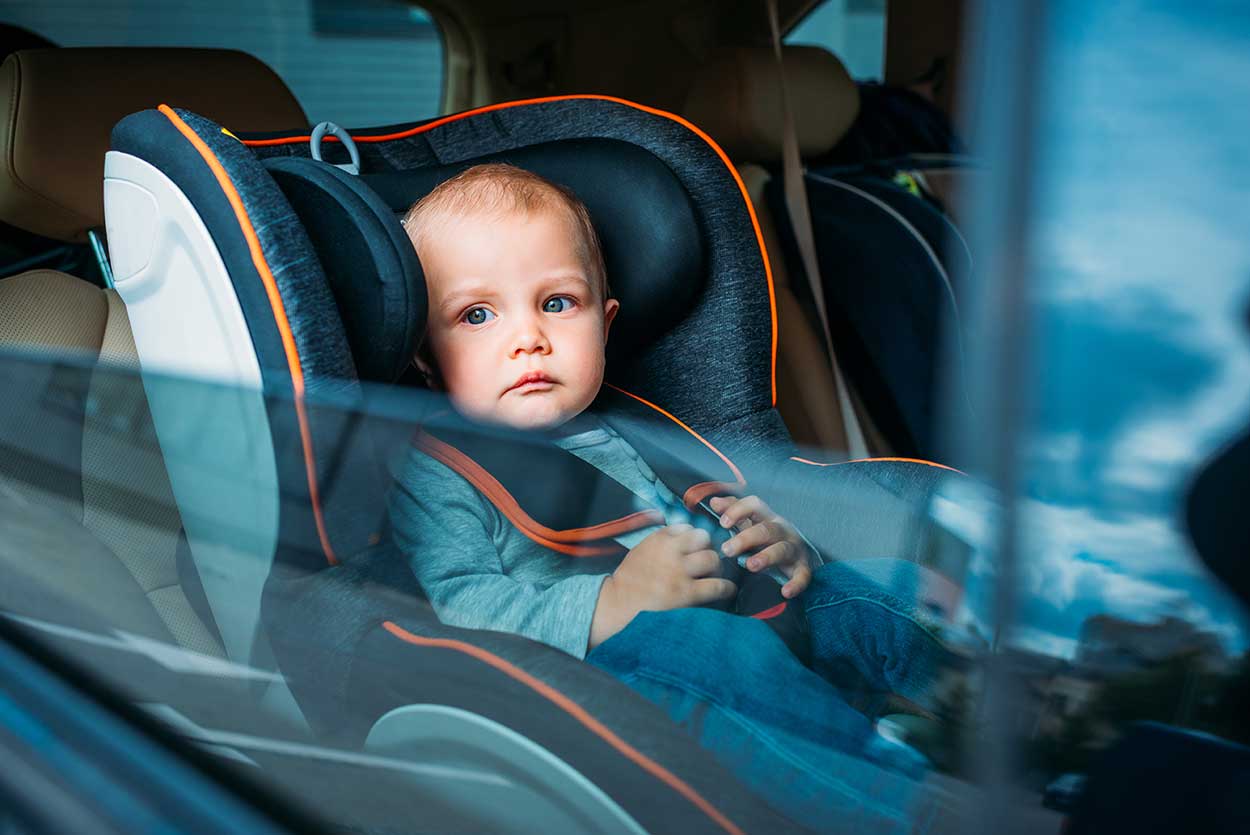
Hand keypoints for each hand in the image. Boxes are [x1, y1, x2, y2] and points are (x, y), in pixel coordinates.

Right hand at [589, 524, 735, 647]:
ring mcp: (679, 572)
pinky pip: (717, 585)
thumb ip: (662, 542)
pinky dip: (726, 587)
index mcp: (658, 540)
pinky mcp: (687, 593)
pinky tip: (727, 590)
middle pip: (704, 538)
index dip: (694, 539)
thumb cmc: (630, 581)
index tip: (696, 548)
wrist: (619, 606)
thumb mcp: (642, 551)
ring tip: (715, 575)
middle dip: (708, 549)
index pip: (687, 528)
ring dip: (717, 566)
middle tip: (708, 562)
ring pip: (712, 558)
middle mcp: (670, 552)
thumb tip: (686, 537)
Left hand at [709, 495, 813, 598]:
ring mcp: (794, 549)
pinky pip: (803, 575)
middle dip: (745, 539)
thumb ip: (732, 512)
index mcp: (767, 518)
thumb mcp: (749, 523)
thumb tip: (713, 501)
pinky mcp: (802, 568)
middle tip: (726, 550)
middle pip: (766, 530)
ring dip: (766, 557)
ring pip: (782, 550)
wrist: (797, 556)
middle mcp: (782, 530)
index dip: (739, 510)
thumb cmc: (766, 538)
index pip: (755, 506)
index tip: (722, 523)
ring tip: (750, 566)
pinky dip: (796, 584)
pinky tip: (785, 592)